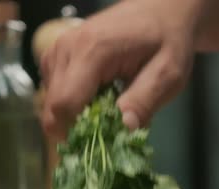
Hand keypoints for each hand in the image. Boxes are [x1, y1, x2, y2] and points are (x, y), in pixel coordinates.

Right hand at [40, 0, 202, 139]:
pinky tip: (96, 96)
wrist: (161, 11)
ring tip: (106, 108)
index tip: (98, 145)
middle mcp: (65, 49)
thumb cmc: (167, 40)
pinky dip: (72, 102)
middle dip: (76, 127)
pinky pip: (53, 91)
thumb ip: (144, 101)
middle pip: (52, 107)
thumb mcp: (169, 73)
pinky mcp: (55, 55)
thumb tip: (123, 129)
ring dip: (74, 115)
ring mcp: (56, 50)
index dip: (75, 133)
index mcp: (91, 51)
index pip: (64, 105)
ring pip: (50, 102)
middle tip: (108, 130)